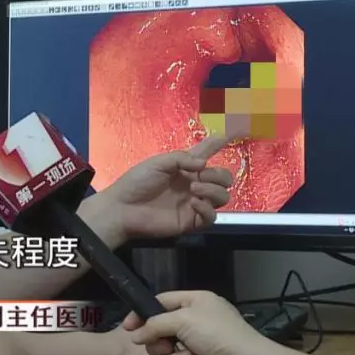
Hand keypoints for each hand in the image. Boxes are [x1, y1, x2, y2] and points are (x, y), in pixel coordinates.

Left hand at [83, 134, 237, 243]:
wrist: (123, 208)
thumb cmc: (137, 182)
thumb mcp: (157, 163)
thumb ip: (181, 158)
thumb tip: (204, 163)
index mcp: (185, 167)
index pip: (207, 153)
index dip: (219, 143)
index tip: (232, 133)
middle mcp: (194, 184)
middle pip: (223, 178)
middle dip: (219, 175)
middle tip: (200, 177)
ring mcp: (194, 203)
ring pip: (223, 196)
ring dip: (213, 191)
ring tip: (194, 190)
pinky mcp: (192, 221)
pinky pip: (212, 216)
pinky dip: (206, 209)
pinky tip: (192, 203)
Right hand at [122, 291, 273, 354]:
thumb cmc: (216, 333)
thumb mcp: (183, 319)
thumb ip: (154, 323)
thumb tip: (135, 335)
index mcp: (195, 301)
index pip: (161, 301)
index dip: (143, 312)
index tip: (128, 327)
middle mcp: (196, 321)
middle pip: (161, 330)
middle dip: (160, 342)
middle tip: (164, 346)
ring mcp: (199, 345)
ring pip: (168, 353)